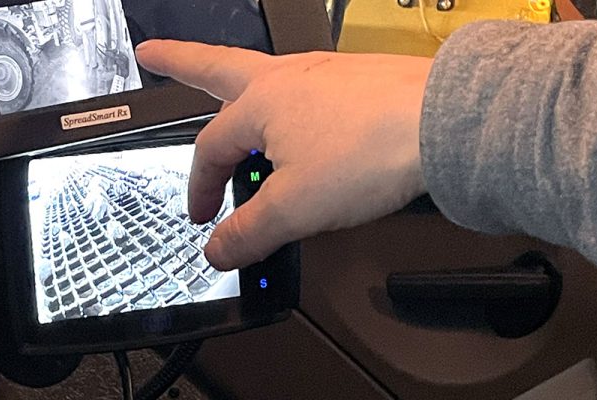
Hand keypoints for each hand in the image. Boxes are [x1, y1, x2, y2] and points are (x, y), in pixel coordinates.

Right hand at [136, 40, 431, 269]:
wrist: (444, 122)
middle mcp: (286, 78)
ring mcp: (323, 73)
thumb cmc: (373, 150)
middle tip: (152, 55)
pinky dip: (287, 103)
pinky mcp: (356, 81)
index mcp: (258, 104)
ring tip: (225, 93)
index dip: (200, 188)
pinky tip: (299, 119)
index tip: (203, 217)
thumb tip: (217, 250)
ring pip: (263, 75)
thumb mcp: (294, 208)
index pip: (210, 151)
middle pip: (216, 66)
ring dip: (234, 82)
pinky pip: (306, 91)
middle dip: (177, 62)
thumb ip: (248, 232)